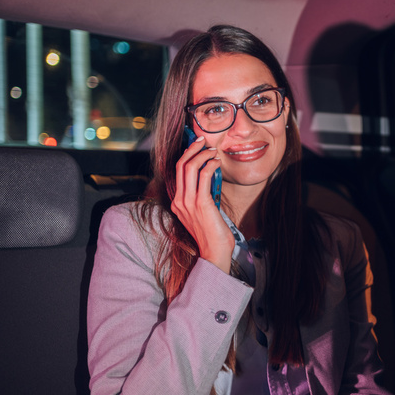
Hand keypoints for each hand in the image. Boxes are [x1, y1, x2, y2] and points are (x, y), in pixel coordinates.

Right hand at [171, 136, 233, 272]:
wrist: (214, 254)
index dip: (186, 155)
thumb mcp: (203, 213)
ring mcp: (188, 202)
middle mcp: (179, 201)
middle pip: (180, 166)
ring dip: (202, 154)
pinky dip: (210, 165)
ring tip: (213, 151)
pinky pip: (203, 176)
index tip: (196, 146)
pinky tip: (217, 162)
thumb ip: (202, 196)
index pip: (177, 172)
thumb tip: (210, 176)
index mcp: (177, 203)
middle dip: (191, 149)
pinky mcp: (200, 203)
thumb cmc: (212, 234)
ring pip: (189, 167)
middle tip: (203, 140)